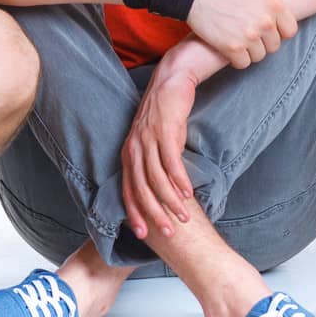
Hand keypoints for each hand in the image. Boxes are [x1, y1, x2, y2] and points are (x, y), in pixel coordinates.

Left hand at [121, 65, 197, 239]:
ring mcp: (148, 140)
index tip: (142, 235)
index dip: (133, 213)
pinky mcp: (164, 130)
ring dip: (169, 201)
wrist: (171, 81)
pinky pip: (171, 161)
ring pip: (156, 178)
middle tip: (167, 233)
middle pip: (141, 189)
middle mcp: (134, 149)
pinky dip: (179, 180)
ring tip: (183, 217)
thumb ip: (155, 164)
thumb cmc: (165, 116)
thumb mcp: (154, 142)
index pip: (127, 190)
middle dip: (153, 214)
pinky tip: (188, 194)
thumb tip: (164, 190)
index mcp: (128, 154)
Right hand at [185, 0, 308, 68]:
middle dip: (264, 40)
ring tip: (239, 36)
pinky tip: (230, 45)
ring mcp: (248, 37)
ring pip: (259, 56)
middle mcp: (264, 23)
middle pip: (274, 46)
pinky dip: (237, 59)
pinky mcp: (231, 48)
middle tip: (248, 29)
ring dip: (250, 50)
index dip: (278, 29)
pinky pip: (243, 64)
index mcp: (274, 5)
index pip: (290, 31)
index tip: (265, 24)